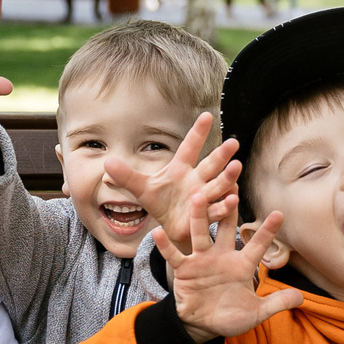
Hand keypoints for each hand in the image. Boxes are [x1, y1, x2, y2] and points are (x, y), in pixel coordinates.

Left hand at [102, 112, 242, 249]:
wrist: (170, 228)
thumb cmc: (160, 203)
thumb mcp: (141, 189)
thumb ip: (126, 176)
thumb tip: (106, 162)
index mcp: (180, 169)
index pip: (190, 147)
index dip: (197, 132)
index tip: (206, 115)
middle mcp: (196, 180)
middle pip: (210, 164)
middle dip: (222, 154)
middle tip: (233, 143)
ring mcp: (204, 197)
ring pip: (219, 184)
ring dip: (228, 177)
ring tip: (237, 167)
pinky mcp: (207, 215)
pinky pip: (218, 209)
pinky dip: (225, 206)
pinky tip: (233, 200)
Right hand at [155, 168, 298, 343]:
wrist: (202, 324)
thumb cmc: (230, 316)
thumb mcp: (256, 313)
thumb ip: (276, 303)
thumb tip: (301, 298)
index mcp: (242, 264)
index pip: (257, 245)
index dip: (267, 231)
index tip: (279, 213)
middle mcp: (221, 256)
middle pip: (226, 228)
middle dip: (229, 209)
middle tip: (232, 186)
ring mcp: (201, 260)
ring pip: (200, 234)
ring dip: (198, 217)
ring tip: (196, 197)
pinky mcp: (184, 269)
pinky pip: (174, 255)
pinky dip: (166, 245)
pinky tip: (158, 231)